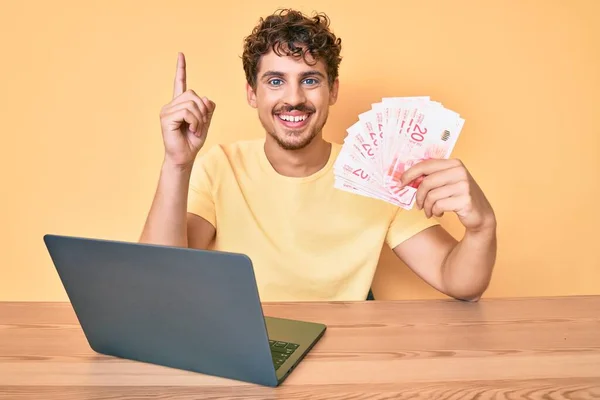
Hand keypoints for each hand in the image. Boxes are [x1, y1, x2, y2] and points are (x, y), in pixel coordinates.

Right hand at [159, 52, 215, 167]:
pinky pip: (187, 112)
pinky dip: (194, 122)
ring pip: (191, 103)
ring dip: (199, 118)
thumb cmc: (193, 141)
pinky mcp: (166, 118)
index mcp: (180, 104)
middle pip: (193, 94)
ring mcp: (167, 110)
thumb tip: (205, 98)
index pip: (180, 83)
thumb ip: (207, 108)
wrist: (184, 157)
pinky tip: (191, 130)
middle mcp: (171, 105)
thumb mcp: (205, 122)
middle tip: (200, 126)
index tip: (181, 54)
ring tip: (195, 129)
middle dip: (202, 111)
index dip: (181, 69)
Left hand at [399, 159, 495, 231]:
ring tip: (431, 211)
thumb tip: (404, 179)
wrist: (481, 215)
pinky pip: (439, 206)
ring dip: (427, 207)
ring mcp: (464, 185)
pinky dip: (435, 212)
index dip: (410, 174)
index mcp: (454, 163)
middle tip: (418, 205)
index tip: (400, 183)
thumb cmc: (458, 197)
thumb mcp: (446, 183)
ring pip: (431, 196)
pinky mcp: (465, 200)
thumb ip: (430, 178)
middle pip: (426, 182)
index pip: (426, 165)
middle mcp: (460, 171)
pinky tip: (440, 213)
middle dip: (418, 196)